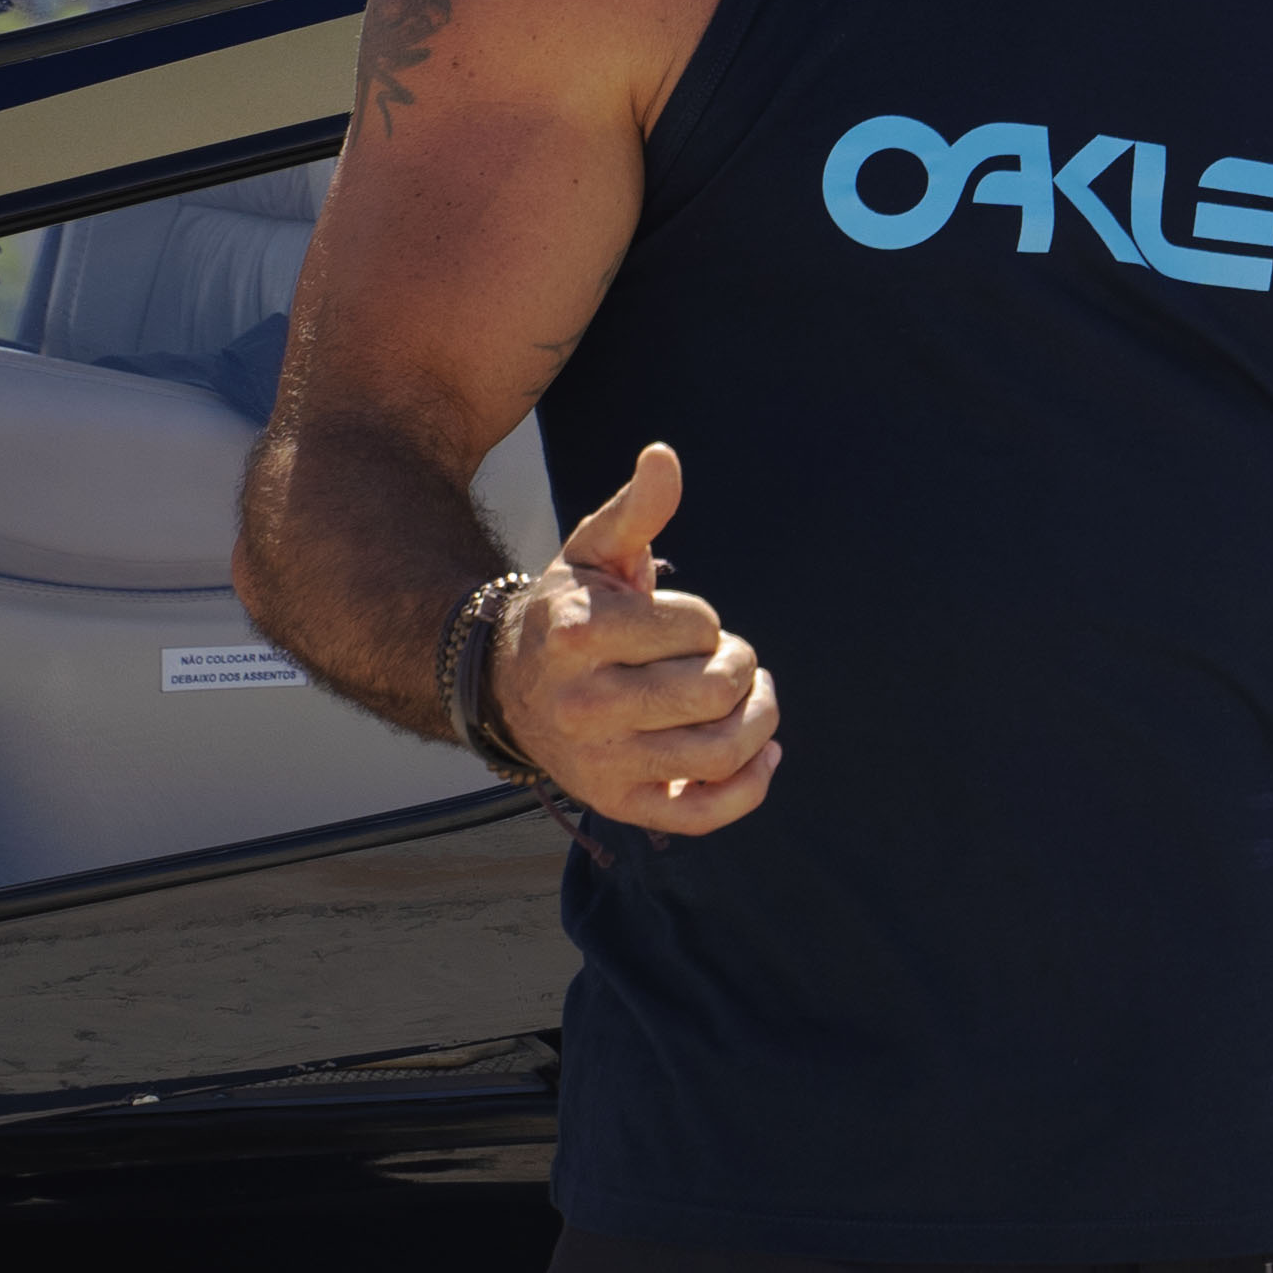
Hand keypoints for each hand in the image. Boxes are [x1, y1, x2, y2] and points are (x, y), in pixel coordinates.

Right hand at [496, 445, 778, 835]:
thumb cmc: (571, 616)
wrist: (509, 689)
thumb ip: (636, 510)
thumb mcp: (595, 554)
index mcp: (578, 636)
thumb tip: (664, 458)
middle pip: (718, 690)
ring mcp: (600, 764)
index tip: (679, 624)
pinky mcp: (618, 804)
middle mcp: (583, 707)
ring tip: (749, 698)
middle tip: (724, 658)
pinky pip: (704, 814)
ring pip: (722, 752)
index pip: (697, 626)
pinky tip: (763, 754)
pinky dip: (751, 787)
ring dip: (760, 719)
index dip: (704, 620)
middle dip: (739, 663)